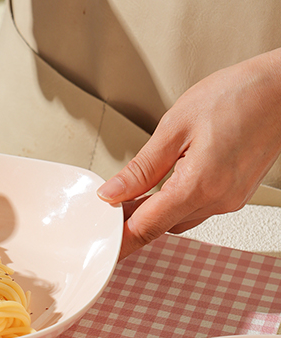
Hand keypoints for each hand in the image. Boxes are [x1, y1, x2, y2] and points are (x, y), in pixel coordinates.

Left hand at [97, 49, 280, 258]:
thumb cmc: (236, 96)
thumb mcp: (173, 127)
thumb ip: (140, 169)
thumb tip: (112, 193)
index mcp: (199, 186)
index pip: (146, 227)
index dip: (118, 237)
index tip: (100, 242)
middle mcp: (219, 200)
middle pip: (161, 226)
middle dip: (132, 220)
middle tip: (107, 206)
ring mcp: (231, 200)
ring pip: (178, 220)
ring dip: (154, 212)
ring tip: (131, 194)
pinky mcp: (236, 193)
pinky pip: (197, 208)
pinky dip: (175, 203)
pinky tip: (163, 186)